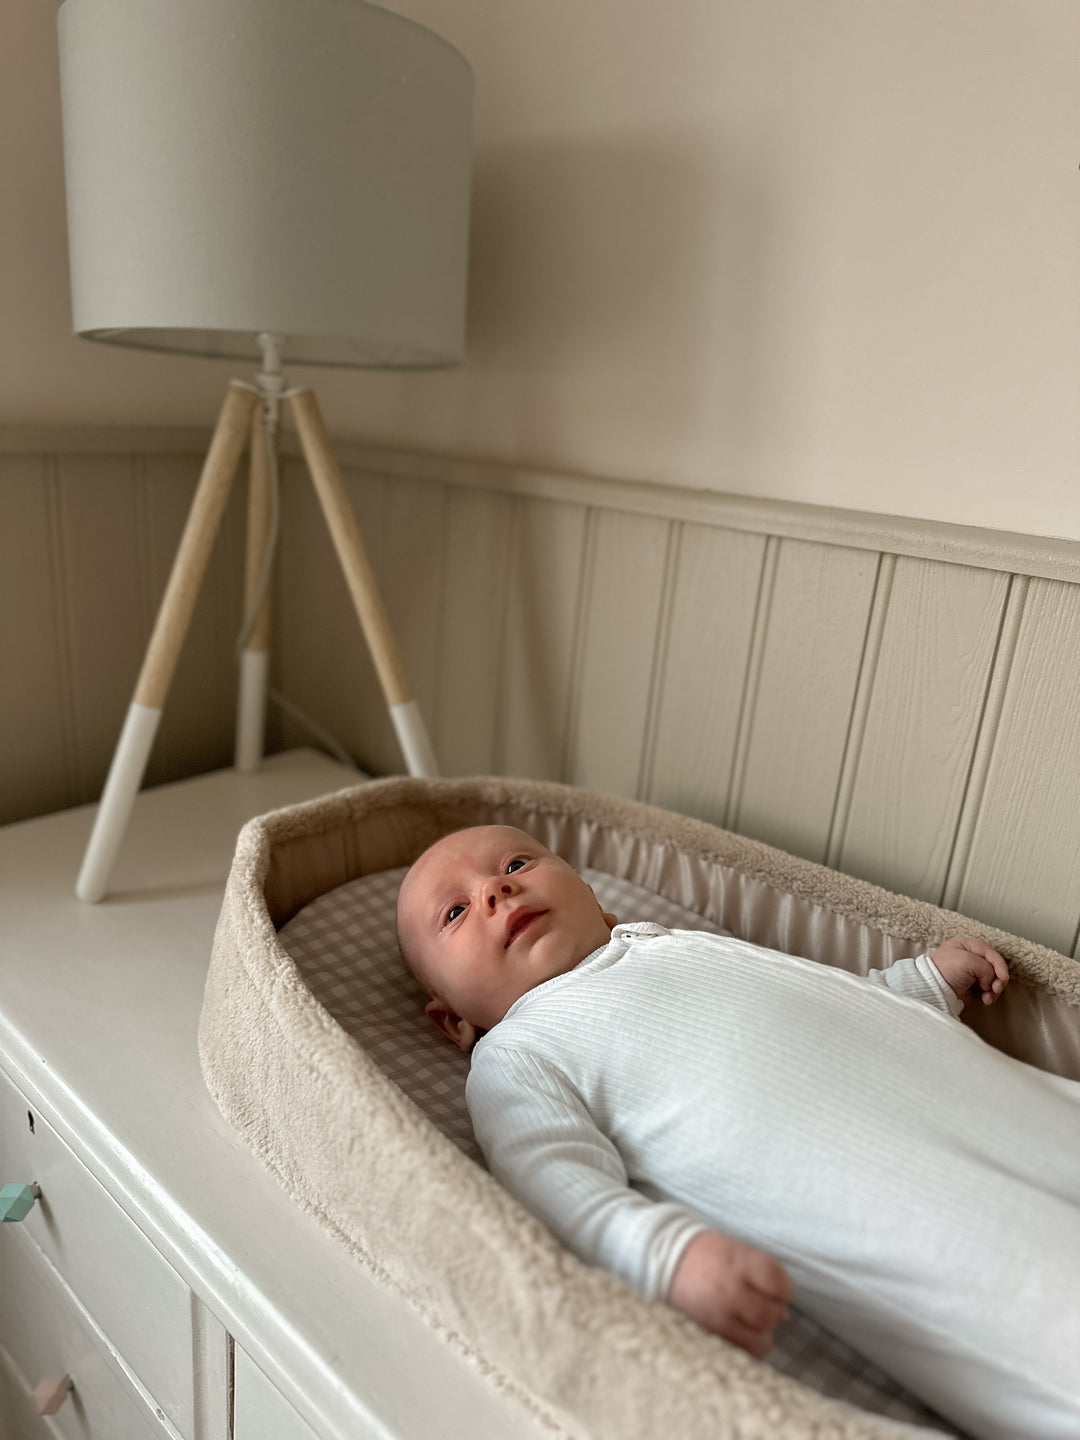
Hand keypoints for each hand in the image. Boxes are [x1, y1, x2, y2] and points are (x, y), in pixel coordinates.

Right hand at [668, 1230, 792, 1358]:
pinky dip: (744, 1347)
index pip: (777, 1282)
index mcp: (738, 1263)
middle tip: (764, 1308)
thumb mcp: (735, 1251)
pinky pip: (739, 1352)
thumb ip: (761, 1275)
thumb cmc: (705, 1254)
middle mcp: (729, 1290)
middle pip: (770, 1314)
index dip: (784, 1290)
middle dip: (773, 1313)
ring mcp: (717, 1316)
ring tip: (751, 1324)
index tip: (779, 1291)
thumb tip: (784, 1311)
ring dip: (761, 1335)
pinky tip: (739, 1334)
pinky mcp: (708, 1334)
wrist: (662, 1259)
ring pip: (758, 1341)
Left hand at [930, 936, 1009, 1006]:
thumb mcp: (967, 961)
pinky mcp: (972, 987)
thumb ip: (985, 967)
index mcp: (966, 946)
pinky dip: (989, 996)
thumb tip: (990, 980)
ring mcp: (971, 973)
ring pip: (993, 980)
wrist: (933, 989)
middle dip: (998, 979)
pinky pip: (988, 991)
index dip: (999, 965)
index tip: (1003, 977)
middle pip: (994, 967)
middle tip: (995, 988)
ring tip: (988, 996)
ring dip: (994, 989)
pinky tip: (985, 1000)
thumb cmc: (945, 970)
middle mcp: (970, 958)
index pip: (990, 953)